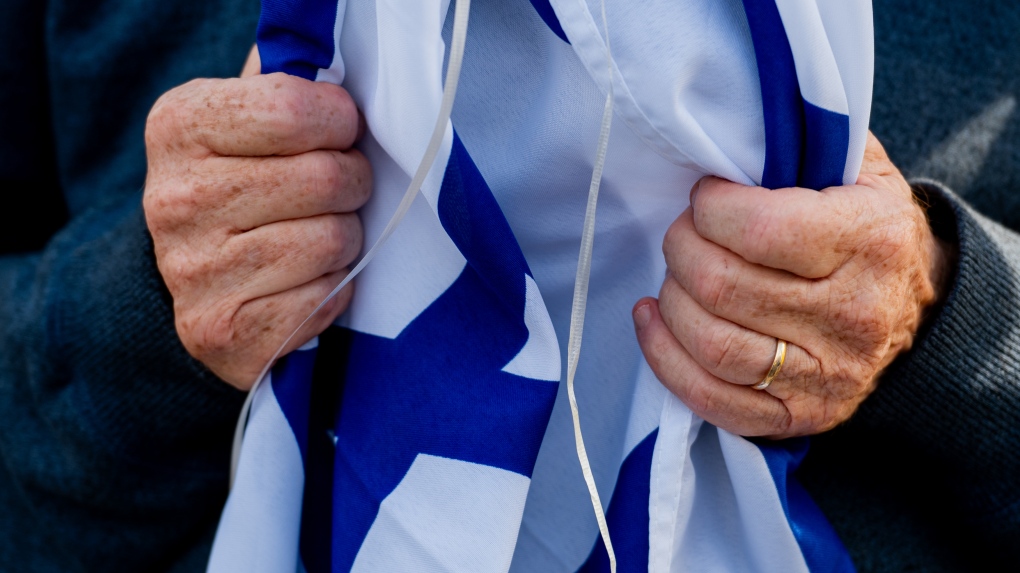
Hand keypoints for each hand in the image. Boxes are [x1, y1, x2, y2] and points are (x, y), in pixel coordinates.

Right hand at [143, 59, 369, 389]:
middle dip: (352, 183)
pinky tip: (308, 280)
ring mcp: (193, 272)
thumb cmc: (242, 185)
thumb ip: (285, 87)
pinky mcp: (222, 332)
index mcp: (179, 127)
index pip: (293, 110)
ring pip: (331, 241)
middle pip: (325, 178)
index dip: (339, 122)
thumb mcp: (245, 119)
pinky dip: (333, 290)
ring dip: (346, 239)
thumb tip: (337, 65)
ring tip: (322, 234)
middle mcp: (174, 199)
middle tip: (340, 190)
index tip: (341, 132)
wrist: (198, 282)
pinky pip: (324, 300)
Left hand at [633, 133, 952, 437]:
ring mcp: (826, 374)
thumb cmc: (865, 226)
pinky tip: (654, 319)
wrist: (916, 306)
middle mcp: (852, 314)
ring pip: (713, 344)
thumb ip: (800, 144)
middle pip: (722, 287)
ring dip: (671, 301)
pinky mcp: (798, 416)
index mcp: (870, 240)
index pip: (758, 229)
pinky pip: (712, 400)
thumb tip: (723, 131)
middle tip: (684, 233)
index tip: (706, 197)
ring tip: (675, 275)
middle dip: (681, 249)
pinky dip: (665, 358)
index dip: (710, 209)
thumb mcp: (856, 168)